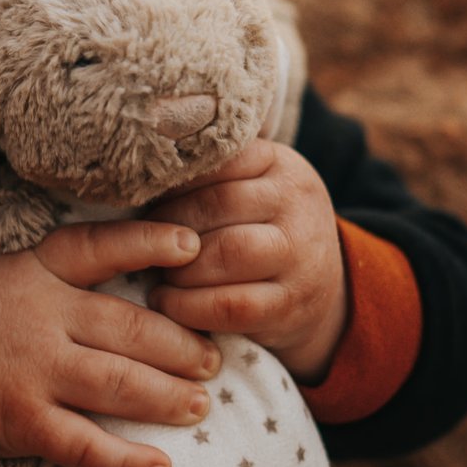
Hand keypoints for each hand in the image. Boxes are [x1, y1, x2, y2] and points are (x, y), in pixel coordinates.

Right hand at [0, 221, 222, 466]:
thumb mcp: (4, 266)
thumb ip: (60, 262)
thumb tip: (136, 253)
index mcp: (36, 269)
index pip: (102, 247)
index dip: (151, 243)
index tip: (194, 248)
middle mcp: (41, 317)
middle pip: (130, 329)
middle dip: (182, 347)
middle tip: (213, 360)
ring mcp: (33, 372)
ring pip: (120, 385)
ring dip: (169, 398)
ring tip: (201, 405)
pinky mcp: (23, 423)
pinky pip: (85, 445)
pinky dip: (126, 460)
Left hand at [142, 140, 349, 381]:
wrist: (323, 291)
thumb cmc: (265, 232)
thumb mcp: (256, 189)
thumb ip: (214, 175)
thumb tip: (143, 165)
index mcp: (283, 166)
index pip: (221, 160)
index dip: (175, 182)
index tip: (146, 199)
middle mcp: (297, 204)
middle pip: (219, 204)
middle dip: (172, 226)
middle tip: (144, 242)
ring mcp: (300, 255)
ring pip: (227, 252)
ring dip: (179, 267)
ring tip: (157, 273)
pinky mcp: (290, 304)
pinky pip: (230, 304)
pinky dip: (188, 306)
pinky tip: (167, 302)